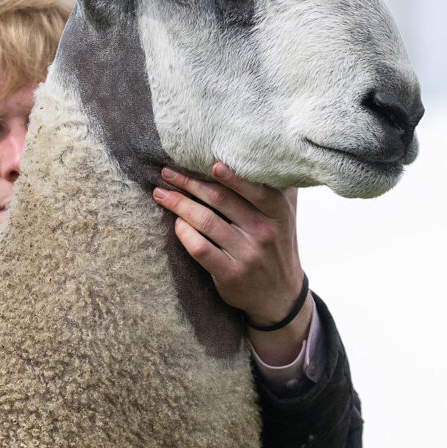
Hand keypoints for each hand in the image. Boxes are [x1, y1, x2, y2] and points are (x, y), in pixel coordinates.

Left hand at [153, 162, 308, 363]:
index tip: (207, 163)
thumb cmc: (277, 245)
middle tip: (167, 172)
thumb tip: (262, 151)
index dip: (231, 176)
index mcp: (278, 212)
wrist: (280, 295)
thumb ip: (277, 187)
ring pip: (206, 221)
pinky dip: (184, 233)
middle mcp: (264, 232)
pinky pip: (200, 248)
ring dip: (179, 205)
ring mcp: (247, 254)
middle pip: (220, 200)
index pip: (253, 188)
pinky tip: (175, 223)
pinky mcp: (230, 274)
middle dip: (189, 183)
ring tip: (161, 194)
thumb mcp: (285, 216)